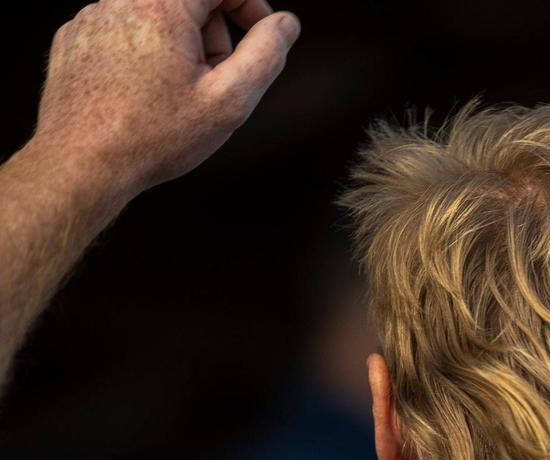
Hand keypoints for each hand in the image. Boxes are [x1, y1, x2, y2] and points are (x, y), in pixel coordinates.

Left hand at [33, 0, 300, 197]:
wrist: (82, 164)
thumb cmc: (154, 136)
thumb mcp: (230, 100)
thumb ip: (266, 54)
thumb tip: (285, 25)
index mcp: (162, 5)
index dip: (252, 7)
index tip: (260, 38)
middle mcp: (121, 0)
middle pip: (190, 1)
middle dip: (212, 36)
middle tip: (212, 83)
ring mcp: (92, 17)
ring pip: (157, 17)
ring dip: (179, 49)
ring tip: (175, 96)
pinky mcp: (75, 38)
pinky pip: (125, 34)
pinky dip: (144, 58)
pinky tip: (144, 97)